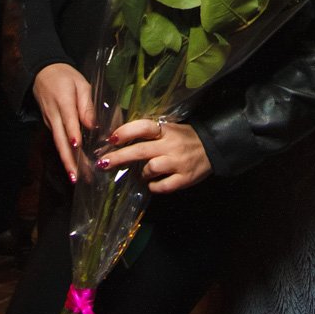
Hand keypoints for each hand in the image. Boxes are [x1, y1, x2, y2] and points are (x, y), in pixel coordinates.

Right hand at [33, 63, 95, 179]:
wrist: (42, 72)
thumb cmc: (66, 77)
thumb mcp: (81, 83)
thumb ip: (87, 104)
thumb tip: (92, 125)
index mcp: (63, 101)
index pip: (68, 120)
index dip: (73, 133)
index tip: (78, 145)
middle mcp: (54, 116)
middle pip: (60, 140)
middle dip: (68, 160)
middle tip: (78, 177)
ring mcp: (50, 122)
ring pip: (58, 144)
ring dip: (67, 161)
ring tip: (78, 178)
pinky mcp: (50, 125)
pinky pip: (58, 141)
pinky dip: (65, 153)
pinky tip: (75, 164)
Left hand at [97, 119, 212, 193]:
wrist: (212, 147)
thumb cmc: (184, 138)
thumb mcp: (169, 129)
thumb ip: (150, 134)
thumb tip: (119, 140)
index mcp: (166, 129)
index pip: (143, 127)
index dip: (125, 132)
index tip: (110, 139)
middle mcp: (171, 145)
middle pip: (140, 150)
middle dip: (118, 157)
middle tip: (102, 163)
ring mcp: (177, 162)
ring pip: (150, 169)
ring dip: (142, 173)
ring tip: (144, 173)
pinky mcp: (184, 179)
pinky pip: (161, 186)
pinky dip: (154, 186)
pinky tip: (154, 183)